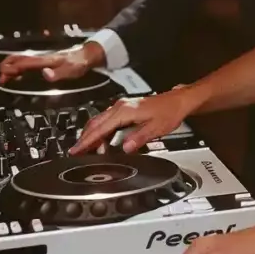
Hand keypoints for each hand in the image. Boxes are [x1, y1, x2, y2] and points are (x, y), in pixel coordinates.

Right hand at [0, 42, 104, 83]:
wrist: (86, 56)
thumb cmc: (79, 64)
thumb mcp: (71, 70)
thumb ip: (58, 73)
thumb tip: (45, 74)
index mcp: (45, 60)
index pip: (24, 63)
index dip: (12, 69)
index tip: (4, 77)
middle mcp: (40, 58)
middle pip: (18, 59)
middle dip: (7, 67)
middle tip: (1, 79)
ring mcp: (41, 59)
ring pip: (21, 60)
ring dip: (10, 67)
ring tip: (4, 78)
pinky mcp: (43, 62)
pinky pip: (26, 63)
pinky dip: (17, 68)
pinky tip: (17, 76)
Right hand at [69, 87, 197, 154]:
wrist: (178, 101)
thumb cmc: (169, 111)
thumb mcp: (156, 129)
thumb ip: (138, 138)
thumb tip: (125, 148)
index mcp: (124, 111)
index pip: (100, 128)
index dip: (87, 141)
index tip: (76, 150)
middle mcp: (120, 107)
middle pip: (95, 123)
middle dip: (85, 138)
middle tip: (76, 152)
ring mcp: (122, 107)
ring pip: (100, 121)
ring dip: (92, 135)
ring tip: (88, 150)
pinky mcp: (125, 109)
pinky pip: (107, 120)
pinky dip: (101, 130)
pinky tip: (102, 140)